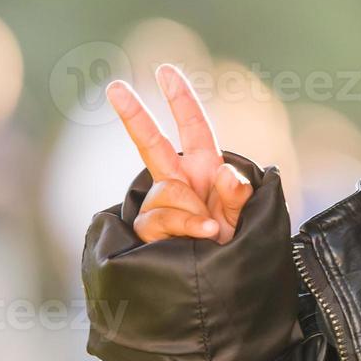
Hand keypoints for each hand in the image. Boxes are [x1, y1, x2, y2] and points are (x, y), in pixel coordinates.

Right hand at [106, 64, 253, 244]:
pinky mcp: (149, 230)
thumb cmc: (235, 249)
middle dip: (133, 115)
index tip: (164, 71)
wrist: (218, 289)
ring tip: (211, 230)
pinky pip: (160, 219)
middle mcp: (180, 182)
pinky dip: (184, 226)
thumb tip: (225, 173)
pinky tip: (200, 236)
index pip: (193, 128)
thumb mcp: (246, 220)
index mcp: (205, 170)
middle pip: (151, 144)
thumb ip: (238, 196)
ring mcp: (161, 205)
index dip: (181, 99)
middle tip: (114, 87)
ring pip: (166, 192)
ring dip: (192, 210)